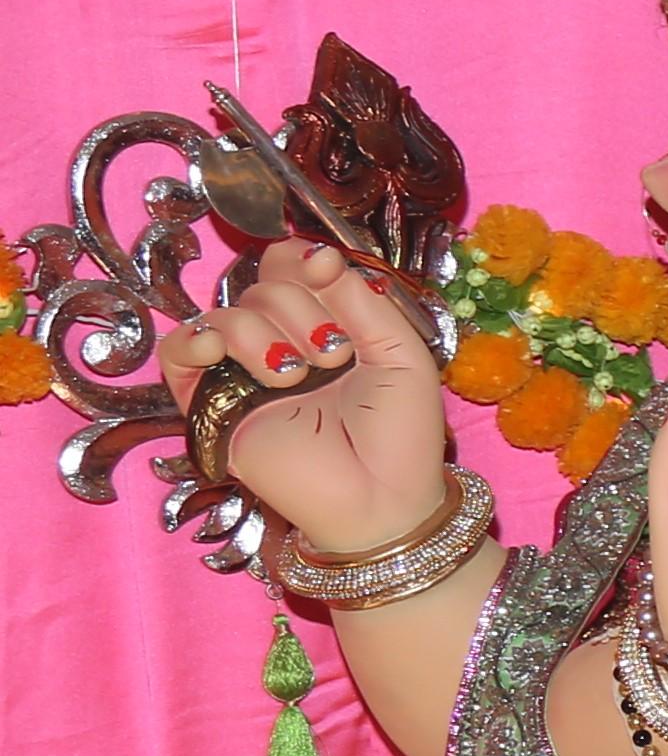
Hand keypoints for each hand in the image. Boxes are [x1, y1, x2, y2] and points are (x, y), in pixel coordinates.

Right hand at [159, 243, 451, 561]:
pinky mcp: (212, 407)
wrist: (382, 499)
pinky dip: (195, 339)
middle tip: (334, 356)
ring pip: (227, 314)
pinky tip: (221, 350)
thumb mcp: (400, 353)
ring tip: (300, 375)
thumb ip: (362, 300)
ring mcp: (245, 374)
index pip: (291, 268)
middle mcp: (282, 344)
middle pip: (264, 288)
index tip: (325, 270)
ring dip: (265, 333)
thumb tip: (317, 256)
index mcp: (327, 326)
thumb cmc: (400, 433)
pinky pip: (178, 353)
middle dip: (302, 310)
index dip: (301, 260)